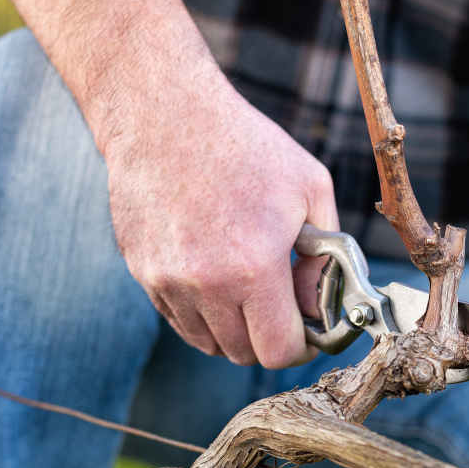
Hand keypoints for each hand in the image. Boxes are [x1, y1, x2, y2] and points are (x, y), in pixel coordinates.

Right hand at [105, 86, 338, 367]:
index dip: (299, 347)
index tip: (306, 331)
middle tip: (281, 307)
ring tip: (248, 287)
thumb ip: (326, 257)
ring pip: (208, 342)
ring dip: (233, 328)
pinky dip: (202, 311)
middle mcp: (205, 283)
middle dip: (269, 338)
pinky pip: (179, 319)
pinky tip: (216, 274)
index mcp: (253, 267)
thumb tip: (322, 306)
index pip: (278, 351)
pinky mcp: (142, 272)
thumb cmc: (247, 146)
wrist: (164, 114)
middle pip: (242, 353)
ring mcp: (166, 280)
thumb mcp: (311, 190)